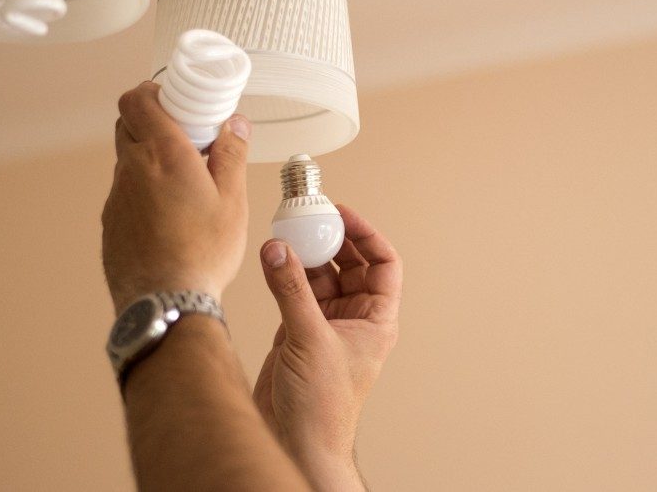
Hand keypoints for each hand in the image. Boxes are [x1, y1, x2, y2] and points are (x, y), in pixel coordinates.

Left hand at [102, 81, 251, 313]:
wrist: (165, 303)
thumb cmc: (203, 252)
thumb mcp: (232, 200)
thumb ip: (231, 154)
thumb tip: (235, 123)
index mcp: (162, 153)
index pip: (136, 99)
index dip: (153, 93)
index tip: (178, 102)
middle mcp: (132, 168)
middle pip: (127, 124)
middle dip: (152, 122)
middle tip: (185, 138)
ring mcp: (117, 196)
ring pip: (127, 160)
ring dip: (148, 159)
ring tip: (182, 181)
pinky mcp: (111, 223)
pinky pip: (124, 192)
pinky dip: (142, 190)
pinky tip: (167, 214)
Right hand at [253, 205, 401, 489]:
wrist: (298, 442)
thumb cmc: (323, 407)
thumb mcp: (311, 339)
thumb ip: (292, 290)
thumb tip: (279, 249)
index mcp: (375, 320)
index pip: (383, 264)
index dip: (366, 234)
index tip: (342, 213)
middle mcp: (353, 318)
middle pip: (350, 263)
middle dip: (332, 238)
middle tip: (311, 215)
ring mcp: (324, 323)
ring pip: (319, 274)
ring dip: (304, 254)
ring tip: (287, 232)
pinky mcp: (297, 330)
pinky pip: (293, 289)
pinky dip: (284, 272)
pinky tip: (272, 257)